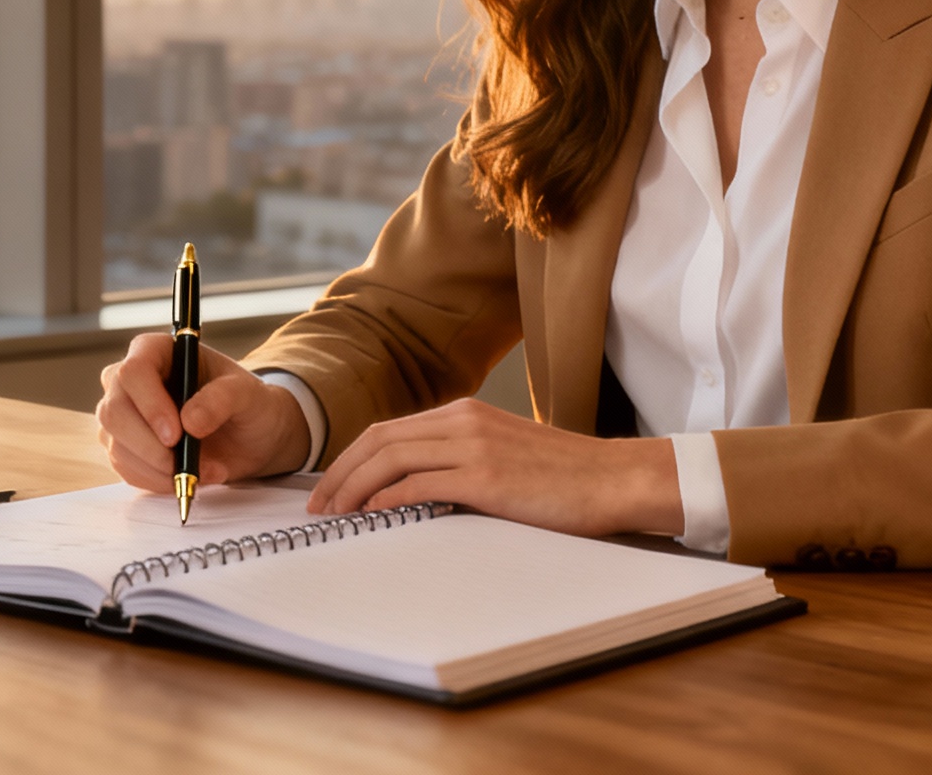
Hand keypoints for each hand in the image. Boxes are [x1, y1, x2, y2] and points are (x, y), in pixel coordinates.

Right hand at [95, 334, 310, 492]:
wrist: (247, 437)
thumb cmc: (245, 404)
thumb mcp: (247, 394)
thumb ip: (222, 399)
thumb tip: (190, 422)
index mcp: (157, 351)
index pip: (135, 370)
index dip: (150, 404)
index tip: (176, 435)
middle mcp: (131, 381)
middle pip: (114, 411)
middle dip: (149, 446)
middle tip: (186, 466)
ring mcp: (123, 415)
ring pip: (117, 446)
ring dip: (159, 469)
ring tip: (203, 472)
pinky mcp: (123, 447)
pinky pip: (126, 469)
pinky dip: (157, 482)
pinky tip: (188, 477)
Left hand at [307, 397, 684, 538]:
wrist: (614, 479)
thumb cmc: (564, 477)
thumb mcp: (504, 457)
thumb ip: (461, 462)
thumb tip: (416, 492)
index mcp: (465, 413)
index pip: (389, 430)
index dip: (351, 458)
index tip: (330, 488)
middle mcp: (463, 421)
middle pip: (379, 439)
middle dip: (339, 473)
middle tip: (317, 507)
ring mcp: (474, 446)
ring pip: (390, 458)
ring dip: (353, 488)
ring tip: (334, 516)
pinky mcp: (486, 477)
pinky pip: (419, 484)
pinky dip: (386, 498)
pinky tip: (371, 516)